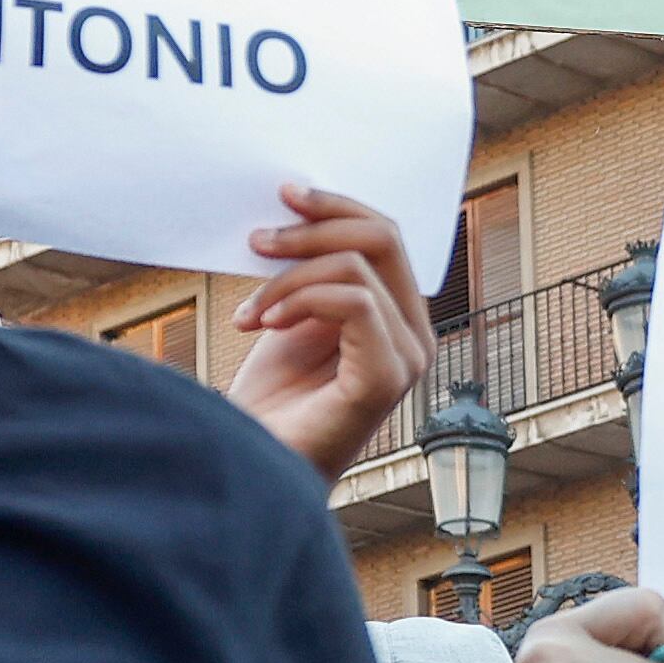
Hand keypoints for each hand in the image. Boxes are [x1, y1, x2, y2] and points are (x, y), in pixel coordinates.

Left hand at [227, 183, 436, 484]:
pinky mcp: (385, 380)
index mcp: (399, 318)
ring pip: (356, 266)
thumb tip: (300, 206)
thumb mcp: (291, 316)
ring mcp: (406, 360)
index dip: (337, 205)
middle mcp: (415, 337)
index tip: (284, 195)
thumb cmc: (271, 402)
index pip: (386, 235)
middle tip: (257, 239)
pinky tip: (260, 324)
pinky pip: (353, 303)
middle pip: (383, 238)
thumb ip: (313, 271)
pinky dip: (297, 300)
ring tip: (248, 311)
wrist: (252, 466)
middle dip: (314, 228)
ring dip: (287, 277)